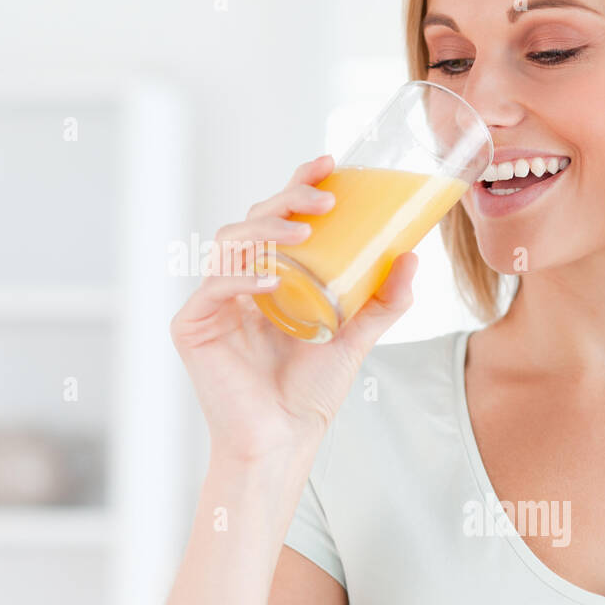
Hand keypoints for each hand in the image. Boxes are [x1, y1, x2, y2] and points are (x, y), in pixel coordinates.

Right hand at [170, 154, 418, 466]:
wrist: (283, 440)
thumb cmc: (309, 393)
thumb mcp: (356, 336)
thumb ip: (382, 300)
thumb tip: (412, 255)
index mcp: (267, 277)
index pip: (276, 218)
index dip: (296, 184)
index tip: (329, 163)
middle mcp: (235, 283)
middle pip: (251, 220)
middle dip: (285, 200)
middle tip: (323, 199)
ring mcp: (212, 303)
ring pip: (228, 243)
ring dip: (265, 231)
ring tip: (303, 235)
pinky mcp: (193, 327)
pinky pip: (214, 288)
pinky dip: (242, 278)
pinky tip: (272, 280)